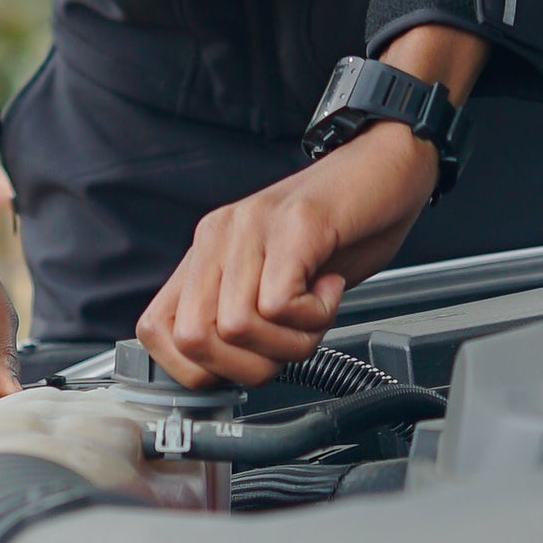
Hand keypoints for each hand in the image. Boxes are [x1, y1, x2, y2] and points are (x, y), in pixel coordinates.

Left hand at [137, 120, 439, 387]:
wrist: (385, 167)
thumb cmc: (338, 229)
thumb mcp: (274, 280)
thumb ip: (241, 317)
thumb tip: (218, 376)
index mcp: (207, 252)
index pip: (156, 330)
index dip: (199, 370)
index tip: (246, 363)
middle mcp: (220, 235)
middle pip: (194, 339)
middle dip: (249, 365)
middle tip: (290, 338)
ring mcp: (255, 225)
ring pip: (238, 327)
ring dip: (290, 340)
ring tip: (317, 307)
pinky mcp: (297, 224)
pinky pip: (280, 302)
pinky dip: (313, 316)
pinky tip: (331, 287)